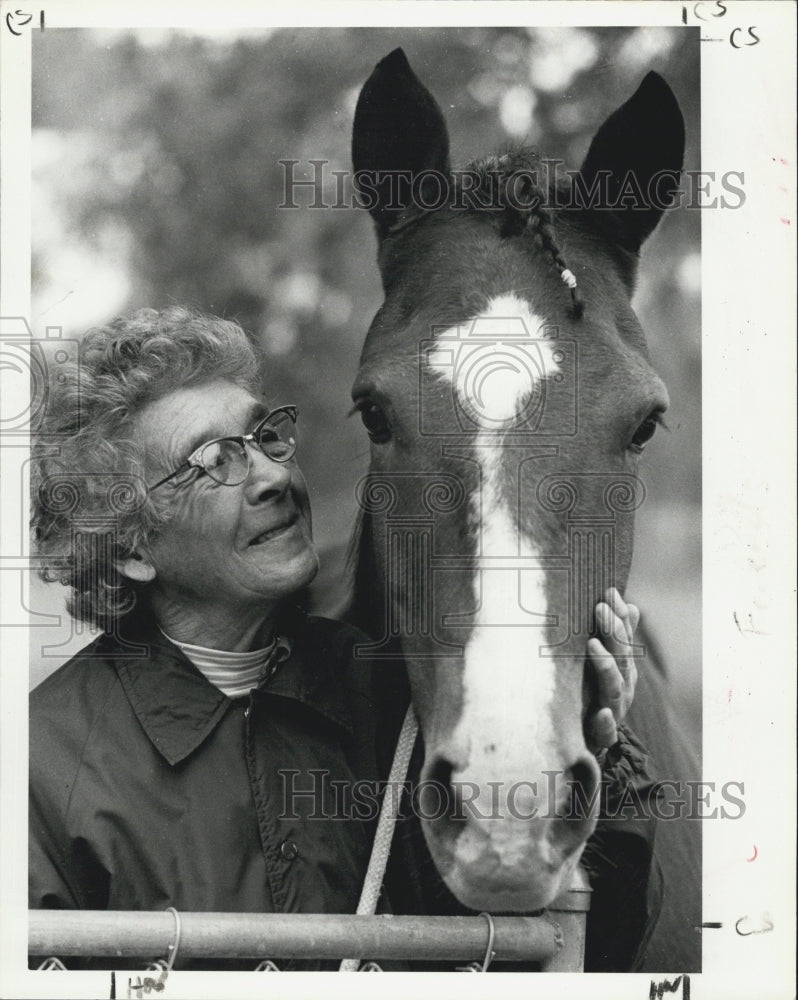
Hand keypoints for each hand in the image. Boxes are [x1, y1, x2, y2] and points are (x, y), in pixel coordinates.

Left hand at [584, 587, 639, 751]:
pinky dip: (604, 721)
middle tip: (600, 608)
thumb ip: (621, 637)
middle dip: (613, 632)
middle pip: (621, 657)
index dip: (620, 615)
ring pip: (614, 687)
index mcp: (624, 667)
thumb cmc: (600, 694)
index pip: (624, 637)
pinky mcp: (603, 733)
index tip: (609, 591)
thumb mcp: (611, 664)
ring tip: (592, 645)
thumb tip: (631, 605)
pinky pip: (606, 729)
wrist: (595, 740)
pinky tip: (600, 712)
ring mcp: (614, 708)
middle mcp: (623, 685)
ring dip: (606, 666)